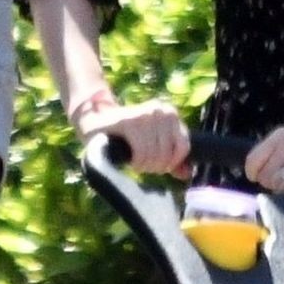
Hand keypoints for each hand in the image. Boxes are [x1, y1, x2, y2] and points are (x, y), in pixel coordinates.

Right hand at [74, 98, 189, 176]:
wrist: (96, 122)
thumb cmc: (128, 137)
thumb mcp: (154, 145)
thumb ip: (172, 159)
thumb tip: (187, 173)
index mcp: (170, 113)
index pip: (184, 147)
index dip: (171, 162)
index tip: (159, 165)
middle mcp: (160, 110)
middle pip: (168, 153)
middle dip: (156, 166)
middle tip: (144, 165)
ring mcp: (144, 114)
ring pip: (154, 154)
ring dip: (145, 165)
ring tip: (136, 163)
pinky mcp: (128, 122)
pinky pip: (141, 152)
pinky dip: (137, 162)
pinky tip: (131, 160)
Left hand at [244, 120, 283, 191]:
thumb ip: (274, 152)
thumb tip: (257, 172)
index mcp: (278, 135)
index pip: (253, 159)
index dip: (252, 173)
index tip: (258, 178)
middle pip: (263, 174)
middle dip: (268, 183)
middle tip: (279, 182)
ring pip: (274, 181)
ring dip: (278, 187)